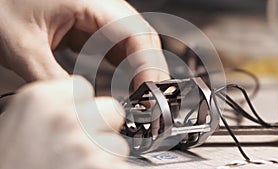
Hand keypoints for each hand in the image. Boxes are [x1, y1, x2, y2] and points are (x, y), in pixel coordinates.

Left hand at [0, 0, 168, 86]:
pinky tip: (123, 81)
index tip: (149, 91)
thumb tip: (78, 103)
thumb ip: (51, 77)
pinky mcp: (91, 25)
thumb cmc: (2, 4)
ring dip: (138, 68)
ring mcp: (97, 15)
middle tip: (148, 98)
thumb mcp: (23, 45)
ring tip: (139, 95)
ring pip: (132, 42)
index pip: (135, 33)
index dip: (148, 64)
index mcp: (90, 2)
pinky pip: (116, 45)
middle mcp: (100, 5)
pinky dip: (124, 65)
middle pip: (141, 37)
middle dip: (149, 69)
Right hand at [0, 76, 128, 168]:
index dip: (83, 106)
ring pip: (117, 142)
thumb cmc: (10, 161)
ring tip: (77, 164)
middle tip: (82, 143)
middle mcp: (64, 117)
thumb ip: (54, 106)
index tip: (78, 118)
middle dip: (103, 126)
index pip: (84, 88)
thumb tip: (79, 104)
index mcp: (41, 99)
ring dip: (104, 154)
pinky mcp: (100, 168)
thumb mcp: (20, 122)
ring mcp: (83, 144)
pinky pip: (120, 165)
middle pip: (111, 109)